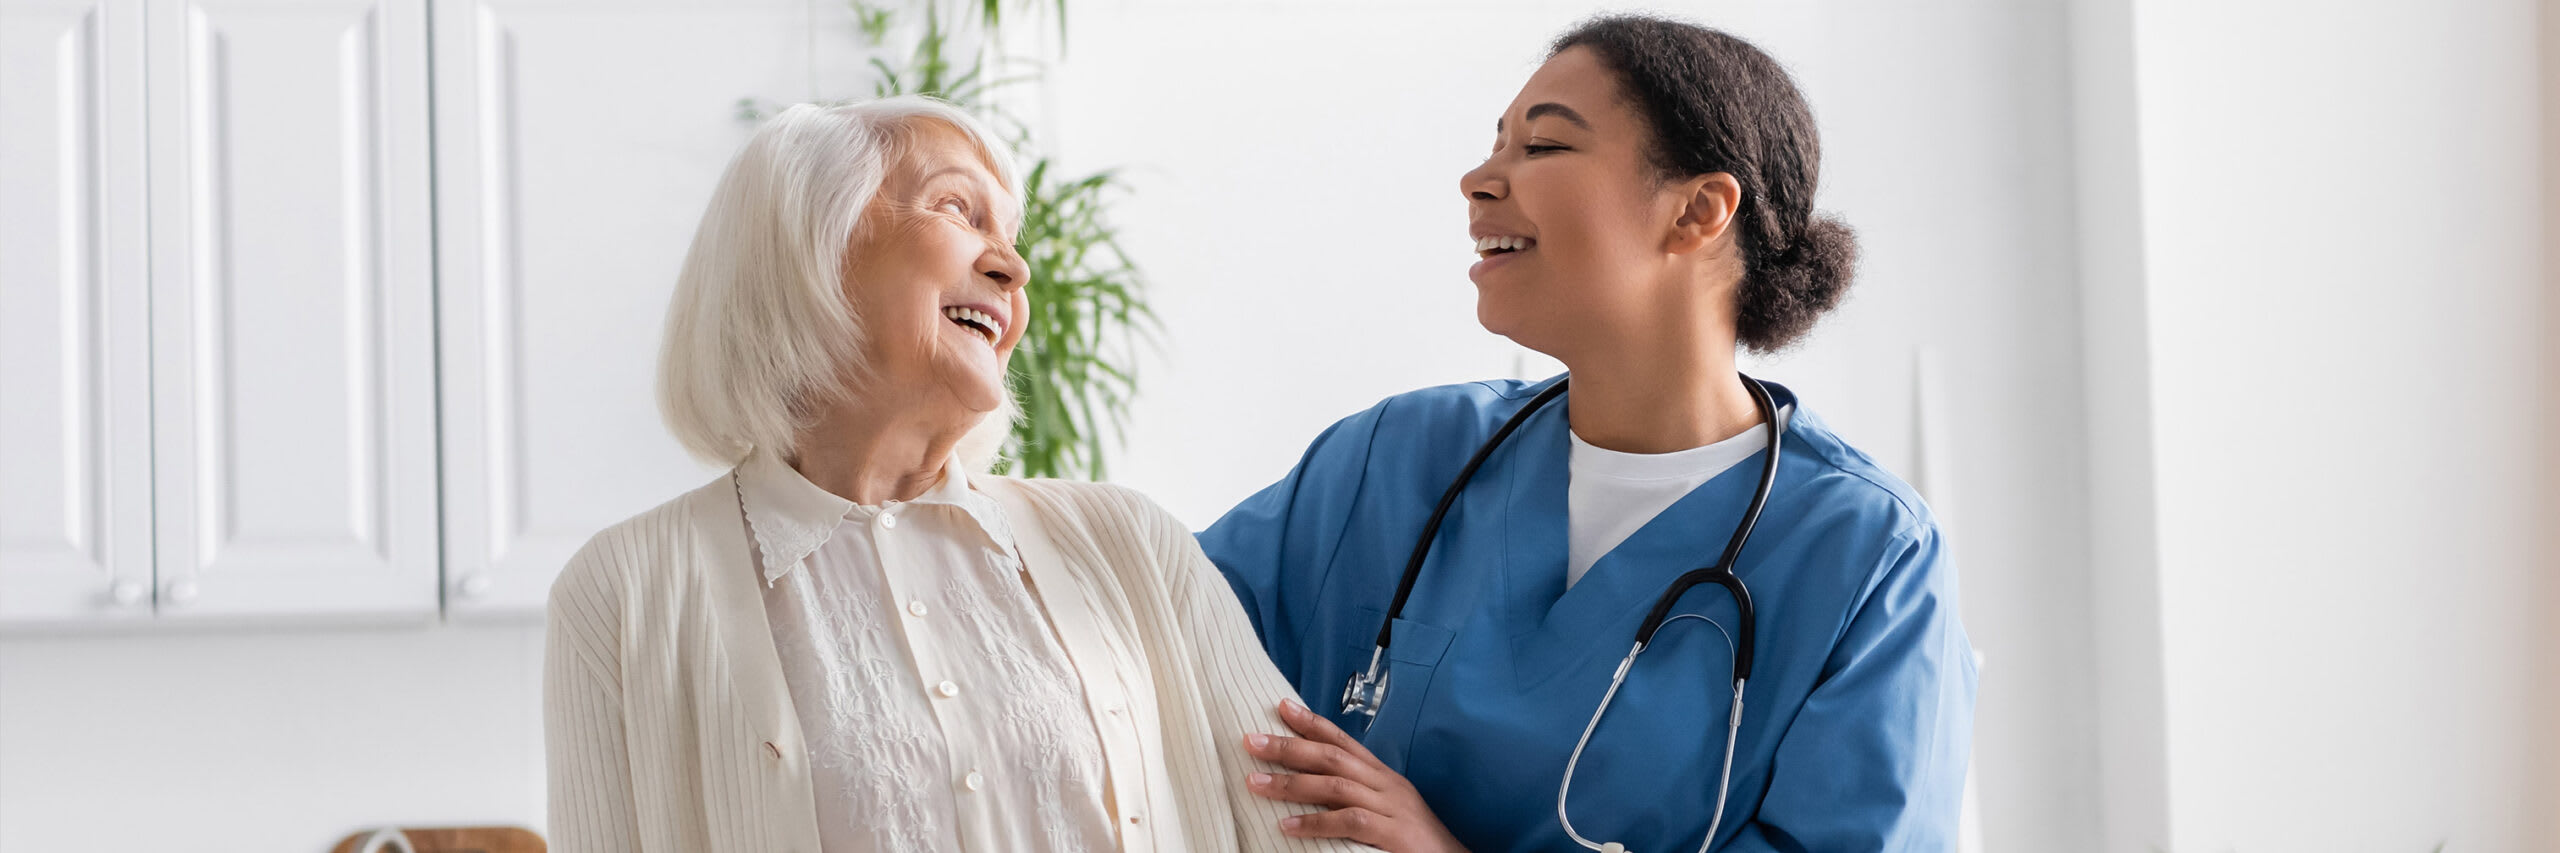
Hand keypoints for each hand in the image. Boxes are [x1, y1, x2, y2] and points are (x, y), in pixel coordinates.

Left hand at [1242, 699, 1468, 852]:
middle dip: (1289, 747)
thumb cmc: (1415, 844)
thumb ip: (1356, 798)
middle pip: (1332, 757)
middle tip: (1251, 740)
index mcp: (1384, 778)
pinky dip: (1315, 823)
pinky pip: (1349, 822)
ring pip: (1335, 785)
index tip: (1281, 706)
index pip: (1344, 741)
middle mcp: (1387, 785)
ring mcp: (1391, 808)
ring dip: (1291, 783)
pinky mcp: (1393, 835)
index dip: (1312, 722)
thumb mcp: (1386, 811)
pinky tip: (1287, 825)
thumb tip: (1314, 791)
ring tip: (1255, 782)